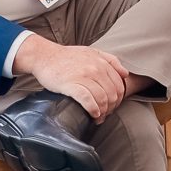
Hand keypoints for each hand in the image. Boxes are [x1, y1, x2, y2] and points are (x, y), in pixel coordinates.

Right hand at [14, 36, 130, 120]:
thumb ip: (111, 61)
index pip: (119, 85)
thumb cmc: (67, 56)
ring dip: (103, 112)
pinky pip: (88, 100)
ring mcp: (83, 76)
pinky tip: (93, 114)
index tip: (111, 107)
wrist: (45, 56)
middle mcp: (95, 69)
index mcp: (102, 62)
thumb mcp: (92, 52)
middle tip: (105, 114)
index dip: (118, 100)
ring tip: (98, 117)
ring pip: (102, 98)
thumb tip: (125, 74)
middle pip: (112, 94)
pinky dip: (93, 110)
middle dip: (111, 108)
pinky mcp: (71, 84)